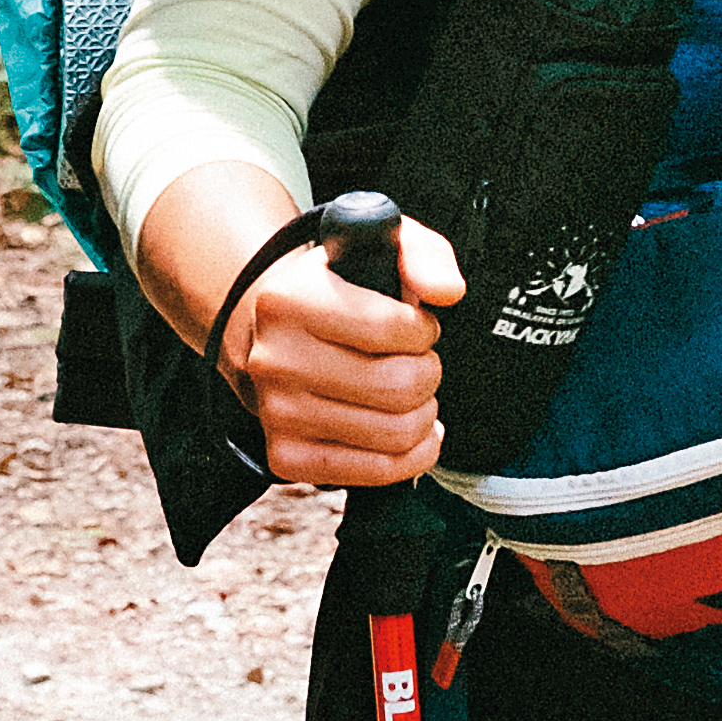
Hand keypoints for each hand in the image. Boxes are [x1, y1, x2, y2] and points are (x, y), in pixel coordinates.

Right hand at [234, 209, 473, 494]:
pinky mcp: (287, 457)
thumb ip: (425, 256)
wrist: (276, 334)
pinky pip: (376, 472)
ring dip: (422, 413)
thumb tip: (447, 292)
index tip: (414, 325)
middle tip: (415, 360)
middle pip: (398, 387)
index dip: (422, 329)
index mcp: (289, 300)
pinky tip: (407, 429)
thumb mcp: (383, 248)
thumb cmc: (338, 292)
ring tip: (407, 391)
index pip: (391, 328)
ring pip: (394, 433)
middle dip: (427, 372)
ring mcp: (277, 413)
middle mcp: (274, 359)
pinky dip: (410, 455)